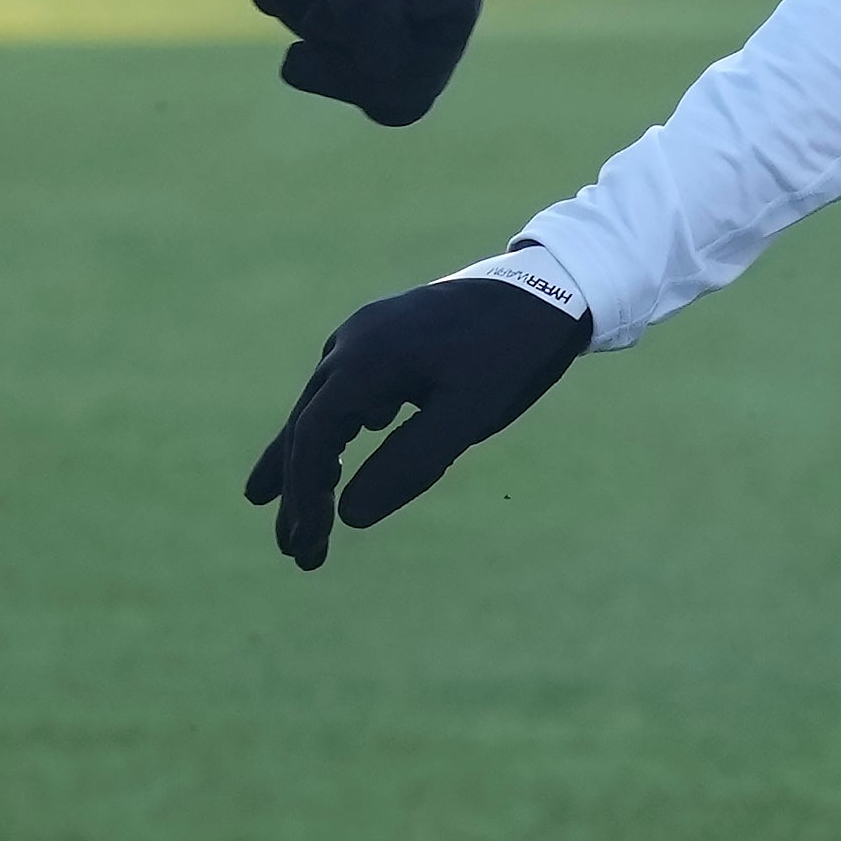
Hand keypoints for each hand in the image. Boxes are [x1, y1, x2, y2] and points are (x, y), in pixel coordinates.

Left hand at [185, 0, 484, 123]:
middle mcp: (449, 0)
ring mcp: (422, 35)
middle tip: (316, 19)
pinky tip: (302, 55)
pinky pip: (381, 103)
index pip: (452, 16)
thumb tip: (388, 78)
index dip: (396, 16)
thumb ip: (368, 8)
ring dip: (343, 73)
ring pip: (406, 96)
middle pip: (431, 68)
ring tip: (308, 34)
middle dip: (361, 54)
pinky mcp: (390, 60)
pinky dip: (332, 82)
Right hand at [244, 274, 588, 569]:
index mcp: (366, 358)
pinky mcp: (384, 338)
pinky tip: (336, 458)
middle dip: (299, 492)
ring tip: (292, 518)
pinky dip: (334, 433)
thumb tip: (348, 518)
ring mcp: (365, 336)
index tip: (311, 543)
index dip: (305, 494)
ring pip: (320, 410)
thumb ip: (411, 464)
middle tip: (298, 553)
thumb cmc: (511, 353)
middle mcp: (352, 342)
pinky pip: (344, 393)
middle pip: (307, 426)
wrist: (548, 286)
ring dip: (310, 467)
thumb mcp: (469, 414)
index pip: (313, 436)